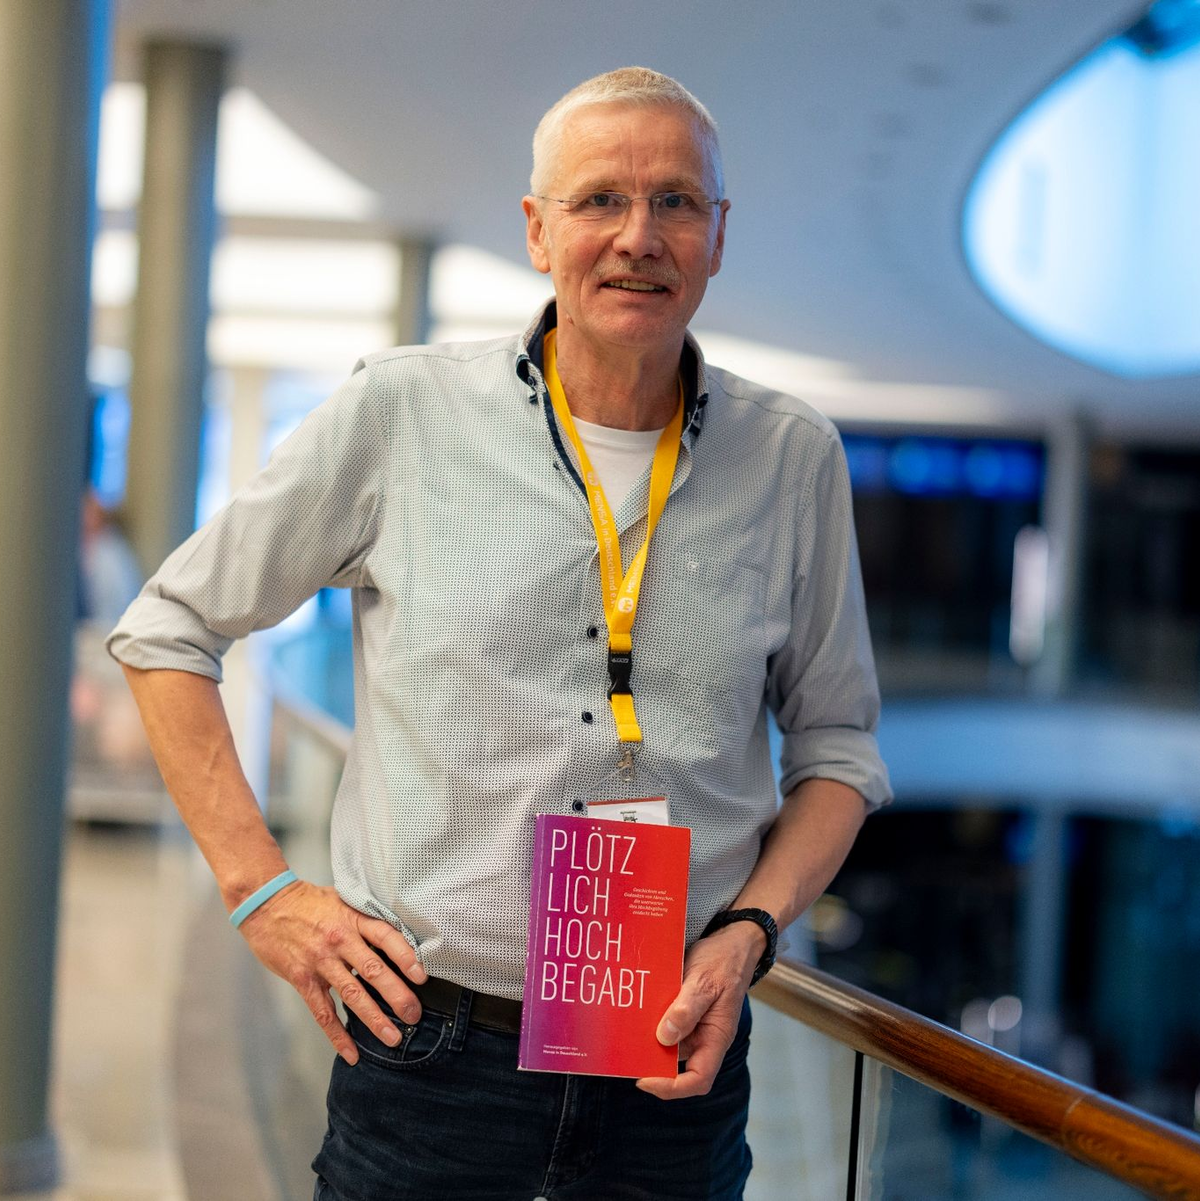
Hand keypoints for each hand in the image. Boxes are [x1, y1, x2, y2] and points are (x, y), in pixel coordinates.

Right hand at [236, 879, 427, 1064]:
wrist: (266, 903)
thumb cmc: (310, 902)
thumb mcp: (343, 900)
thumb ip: (366, 920)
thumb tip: (398, 937)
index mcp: (353, 918)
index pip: (386, 936)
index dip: (406, 956)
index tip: (422, 976)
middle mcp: (339, 940)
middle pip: (374, 970)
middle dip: (397, 995)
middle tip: (415, 1015)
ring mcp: (320, 961)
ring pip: (352, 994)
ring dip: (374, 1019)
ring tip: (392, 1038)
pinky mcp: (302, 978)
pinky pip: (322, 1012)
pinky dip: (337, 1035)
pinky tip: (351, 1053)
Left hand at [635, 922, 762, 1099]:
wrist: (731, 942)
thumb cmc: (723, 961)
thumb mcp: (705, 981)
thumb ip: (687, 1009)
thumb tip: (664, 1037)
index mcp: (716, 1038)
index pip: (698, 1079)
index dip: (671, 1087)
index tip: (644, 1079)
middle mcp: (704, 1038)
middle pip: (678, 1067)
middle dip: (652, 1065)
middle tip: (625, 1054)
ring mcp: (693, 1027)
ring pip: (668, 1046)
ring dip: (648, 1042)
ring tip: (624, 1033)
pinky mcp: (682, 1013)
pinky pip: (665, 1026)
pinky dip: (650, 1023)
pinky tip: (634, 1014)